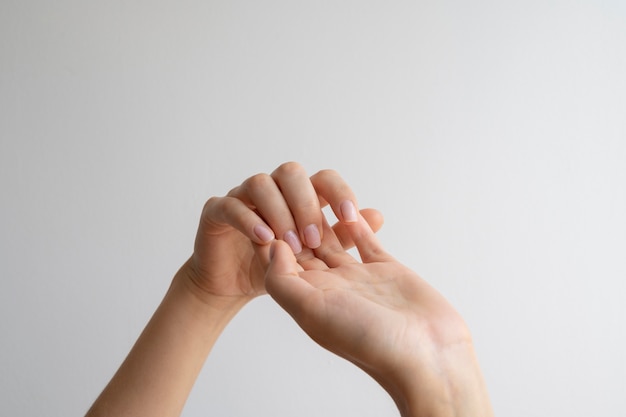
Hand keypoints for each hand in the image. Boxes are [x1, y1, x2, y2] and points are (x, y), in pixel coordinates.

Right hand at [180, 162, 383, 305]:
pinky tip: (265, 240)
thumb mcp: (314, 256)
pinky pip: (231, 205)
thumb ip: (342, 236)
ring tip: (290, 246)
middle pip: (291, 173)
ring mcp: (243, 196)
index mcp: (298, 195)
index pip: (323, 179)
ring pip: (262, 184)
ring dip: (280, 213)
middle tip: (315, 239)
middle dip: (307, 205)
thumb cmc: (275, 264)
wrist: (234, 285)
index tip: (351, 217)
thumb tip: (377, 216)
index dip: (339, 192)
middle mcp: (272, 189)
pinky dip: (249, 220)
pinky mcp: (217, 210)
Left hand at [265, 212, 491, 416]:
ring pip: (334, 242)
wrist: (426, 355)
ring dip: (322, 220)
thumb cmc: (368, 341)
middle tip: (285, 193)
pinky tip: (347, 207)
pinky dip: (357, 225)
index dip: (270, 237)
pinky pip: (367, 241)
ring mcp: (359, 278)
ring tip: (311, 193)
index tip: (261, 209)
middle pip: (303, 249)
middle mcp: (331, 288)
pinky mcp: (387, 271)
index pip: (280, 263)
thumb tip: (272, 246)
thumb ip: (284, 280)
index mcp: (308, 299)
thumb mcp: (312, 311)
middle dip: (293, 223)